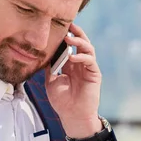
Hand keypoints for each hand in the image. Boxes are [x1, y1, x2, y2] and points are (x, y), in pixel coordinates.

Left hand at [46, 23, 102, 139]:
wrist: (72, 115)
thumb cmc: (62, 101)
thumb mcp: (51, 81)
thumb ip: (51, 67)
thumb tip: (45, 53)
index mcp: (70, 64)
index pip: (69, 45)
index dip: (65, 36)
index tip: (56, 26)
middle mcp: (80, 63)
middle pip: (81, 42)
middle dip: (75, 32)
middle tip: (67, 24)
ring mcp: (88, 68)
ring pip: (87, 48)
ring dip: (78, 41)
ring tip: (68, 38)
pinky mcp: (94, 74)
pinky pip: (90, 60)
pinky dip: (81, 56)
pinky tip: (72, 57)